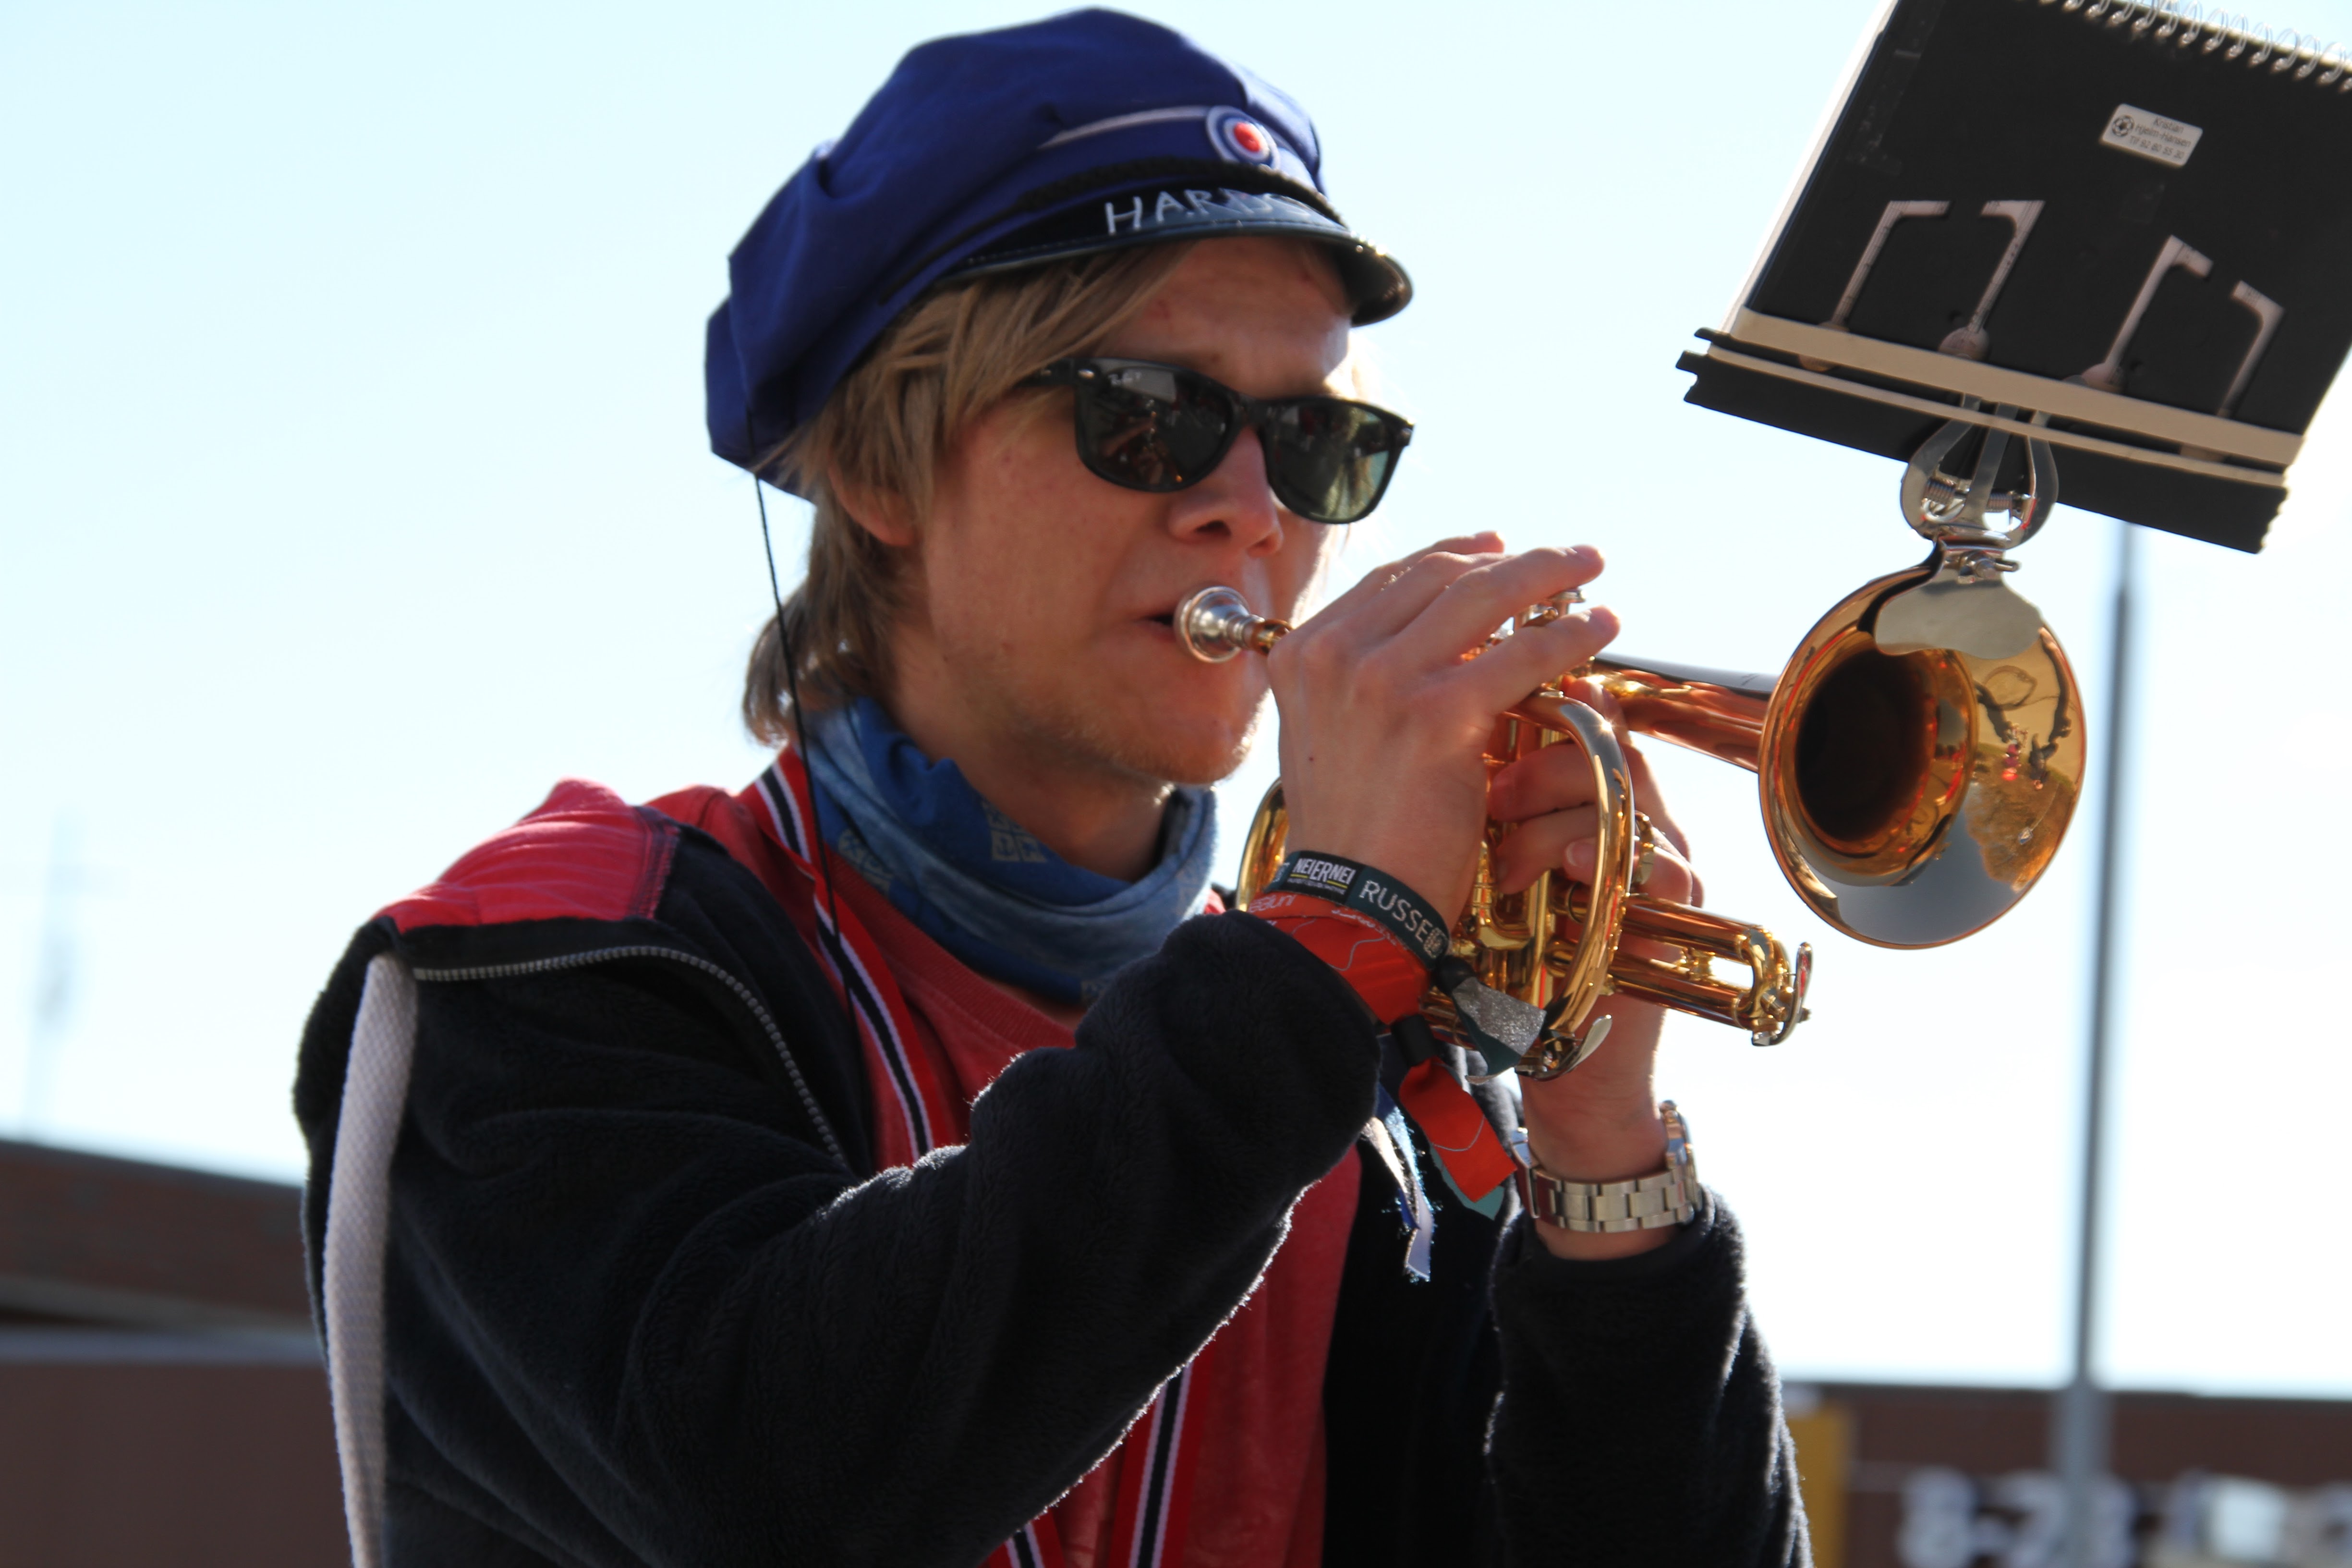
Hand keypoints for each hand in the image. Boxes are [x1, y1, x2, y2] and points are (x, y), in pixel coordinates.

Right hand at [1268, 535, 1617, 924]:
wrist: (1349, 898)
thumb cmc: (1352, 832)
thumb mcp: (1331, 736)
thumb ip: (1363, 683)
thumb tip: (1427, 646)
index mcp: (1304, 654)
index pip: (1391, 579)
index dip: (1453, 555)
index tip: (1496, 549)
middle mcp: (1335, 655)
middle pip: (1439, 576)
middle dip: (1511, 557)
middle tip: (1564, 558)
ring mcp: (1382, 679)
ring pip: (1484, 598)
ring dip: (1548, 577)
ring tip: (1591, 574)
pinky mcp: (1435, 715)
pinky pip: (1520, 655)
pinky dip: (1567, 635)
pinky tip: (1598, 628)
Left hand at [1488, 715, 1698, 1260]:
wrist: (1562, 1056)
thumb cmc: (1517, 959)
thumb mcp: (1487, 874)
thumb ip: (1481, 813)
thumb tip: (1430, 746)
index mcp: (1589, 797)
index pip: (1578, 723)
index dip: (1535, 718)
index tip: (1478, 734)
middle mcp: (1633, 818)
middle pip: (1607, 750)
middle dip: (1542, 765)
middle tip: (1492, 797)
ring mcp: (1659, 860)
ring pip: (1628, 802)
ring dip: (1559, 823)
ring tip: (1509, 864)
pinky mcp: (1671, 909)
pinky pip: (1659, 863)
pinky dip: (1605, 860)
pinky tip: (1564, 871)